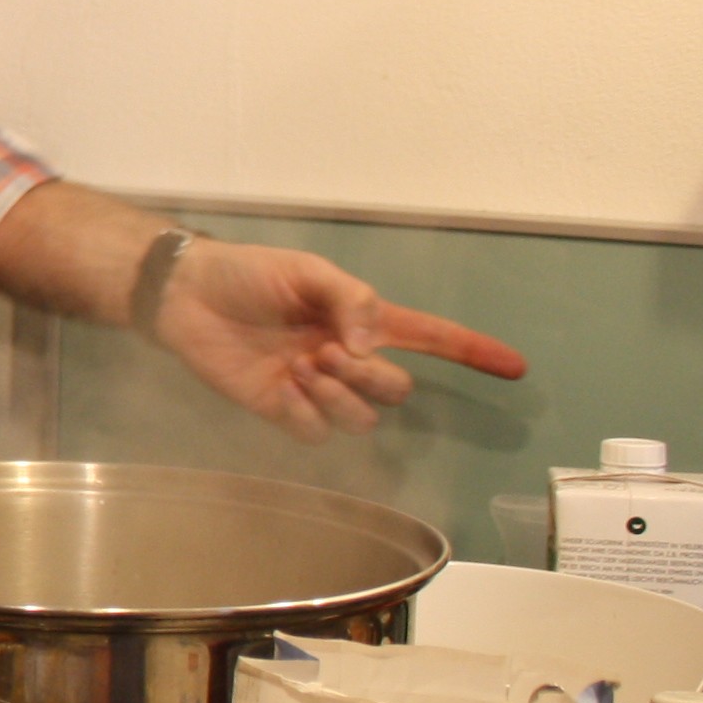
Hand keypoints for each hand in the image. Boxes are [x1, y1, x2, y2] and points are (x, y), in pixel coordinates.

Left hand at [151, 238, 526, 441]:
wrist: (187, 295)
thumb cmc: (247, 274)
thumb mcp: (306, 270)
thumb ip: (351, 299)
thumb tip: (372, 344)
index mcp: (363, 320)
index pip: (432, 338)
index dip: (474, 352)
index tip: (516, 367)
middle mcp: (348, 358)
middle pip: (397, 389)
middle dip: (372, 376)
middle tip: (324, 350)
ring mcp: (317, 388)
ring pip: (363, 419)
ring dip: (340, 395)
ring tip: (301, 364)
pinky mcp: (282, 410)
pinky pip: (318, 433)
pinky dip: (308, 413)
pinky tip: (283, 386)